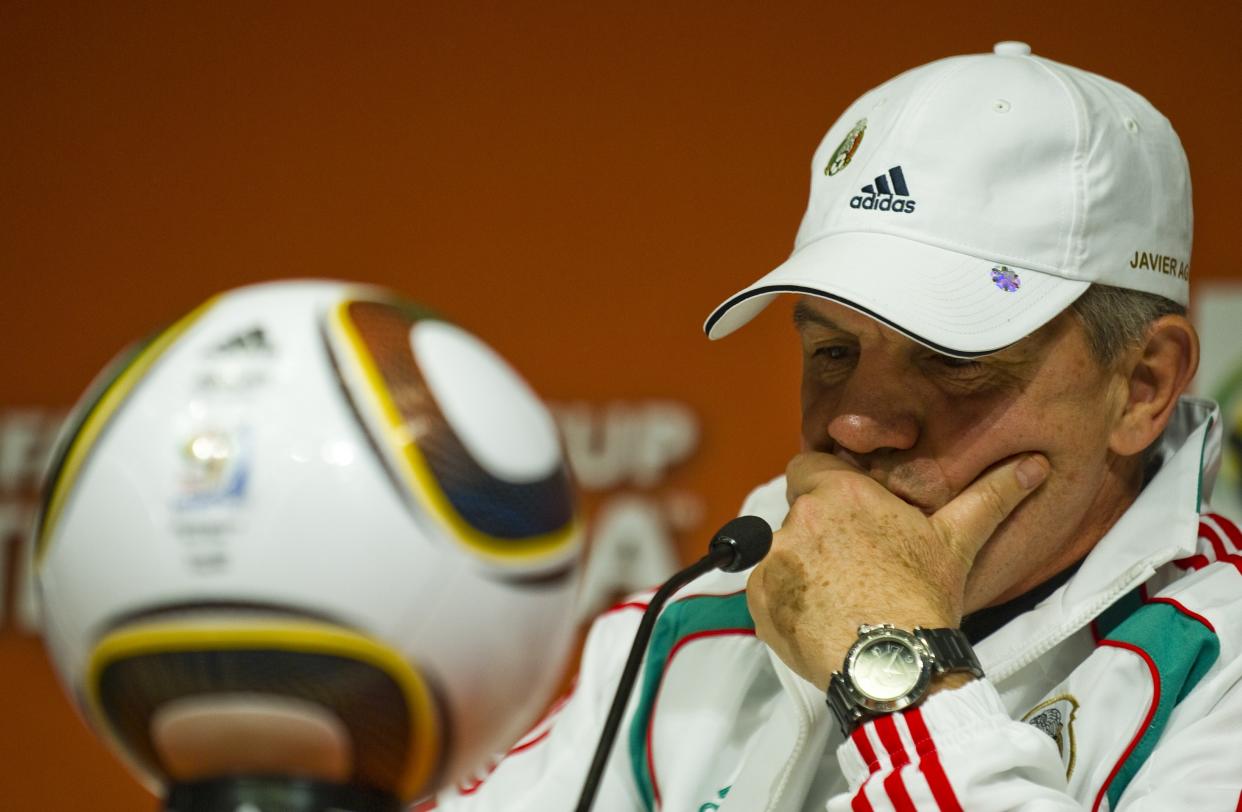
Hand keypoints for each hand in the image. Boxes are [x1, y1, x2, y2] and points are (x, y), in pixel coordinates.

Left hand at [745, 451, 1048, 690]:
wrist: (895, 665)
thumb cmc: (923, 599)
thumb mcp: (956, 540)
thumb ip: (989, 495)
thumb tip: (1033, 465)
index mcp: (838, 494)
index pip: (807, 465)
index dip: (824, 483)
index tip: (845, 511)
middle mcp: (798, 521)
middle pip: (798, 511)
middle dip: (819, 530)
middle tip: (854, 562)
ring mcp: (774, 562)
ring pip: (781, 551)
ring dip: (802, 566)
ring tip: (841, 596)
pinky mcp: (759, 601)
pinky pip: (767, 590)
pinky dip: (786, 601)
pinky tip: (822, 618)